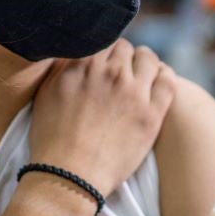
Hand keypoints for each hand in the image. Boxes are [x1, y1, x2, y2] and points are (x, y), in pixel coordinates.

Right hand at [30, 40, 175, 196]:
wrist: (70, 176)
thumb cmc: (52, 139)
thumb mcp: (46, 93)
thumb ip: (62, 66)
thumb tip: (75, 49)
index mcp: (83, 64)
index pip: (102, 39)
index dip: (104, 51)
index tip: (104, 62)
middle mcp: (110, 73)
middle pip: (126, 47)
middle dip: (123, 58)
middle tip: (120, 73)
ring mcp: (134, 92)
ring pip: (149, 59)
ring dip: (144, 64)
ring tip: (140, 77)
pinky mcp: (152, 113)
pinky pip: (168, 80)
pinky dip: (164, 76)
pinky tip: (157, 84)